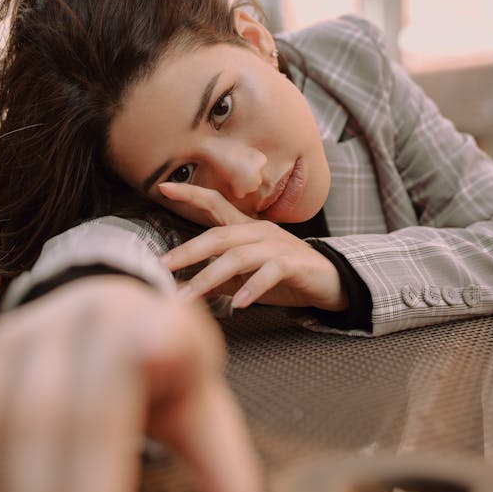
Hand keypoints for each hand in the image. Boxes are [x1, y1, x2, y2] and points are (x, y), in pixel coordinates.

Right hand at [0, 276, 276, 491]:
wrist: (105, 306)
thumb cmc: (164, 370)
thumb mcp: (203, 407)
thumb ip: (226, 473)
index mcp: (161, 323)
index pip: (160, 341)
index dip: (156, 347)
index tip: (156, 355)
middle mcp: (91, 317)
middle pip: (73, 419)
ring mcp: (33, 330)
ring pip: (8, 426)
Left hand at [159, 183, 347, 310]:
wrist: (330, 281)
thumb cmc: (284, 277)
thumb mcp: (245, 278)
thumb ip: (218, 280)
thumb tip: (184, 288)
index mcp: (246, 228)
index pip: (215, 204)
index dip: (191, 195)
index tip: (163, 187)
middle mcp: (259, 231)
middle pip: (218, 236)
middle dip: (188, 251)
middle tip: (162, 266)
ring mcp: (277, 246)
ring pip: (238, 256)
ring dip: (210, 277)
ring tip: (189, 296)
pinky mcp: (293, 263)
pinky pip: (270, 272)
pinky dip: (252, 288)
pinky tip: (238, 304)